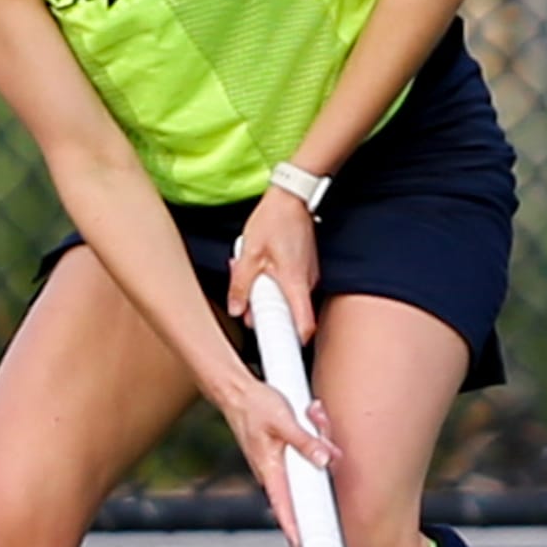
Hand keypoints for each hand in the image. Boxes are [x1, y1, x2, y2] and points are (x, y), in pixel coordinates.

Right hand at [221, 369, 339, 546]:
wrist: (236, 392)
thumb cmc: (254, 407)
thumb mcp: (283, 422)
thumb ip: (305, 442)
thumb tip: (325, 459)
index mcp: (270, 471)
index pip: (284, 509)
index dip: (294, 530)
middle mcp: (274, 472)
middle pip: (307, 484)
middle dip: (322, 463)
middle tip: (321, 426)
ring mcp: (279, 464)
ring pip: (310, 465)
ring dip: (319, 439)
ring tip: (313, 412)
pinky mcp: (284, 453)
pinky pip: (306, 453)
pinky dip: (313, 436)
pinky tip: (312, 413)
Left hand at [226, 185, 320, 341]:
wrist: (291, 197)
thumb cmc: (273, 220)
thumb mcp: (248, 254)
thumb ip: (241, 285)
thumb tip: (236, 309)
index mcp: (294, 283)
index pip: (304, 326)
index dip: (292, 342)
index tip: (277, 349)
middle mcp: (308, 283)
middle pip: (289, 314)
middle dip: (265, 312)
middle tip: (246, 301)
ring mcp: (309, 275)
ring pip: (287, 298)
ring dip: (267, 294)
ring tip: (250, 273)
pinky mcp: (306, 268)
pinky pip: (289, 285)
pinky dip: (274, 282)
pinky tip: (261, 266)